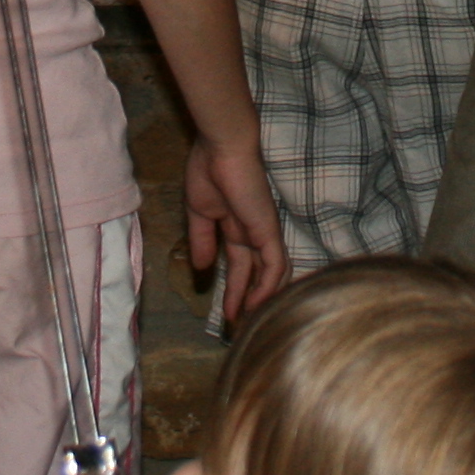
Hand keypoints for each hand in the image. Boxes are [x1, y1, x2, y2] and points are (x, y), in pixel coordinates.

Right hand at [184, 131, 289, 318]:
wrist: (220, 148)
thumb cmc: (208, 171)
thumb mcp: (199, 213)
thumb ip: (202, 240)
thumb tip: (199, 267)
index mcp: (236, 228)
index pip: (240, 266)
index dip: (234, 290)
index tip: (226, 314)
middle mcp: (253, 233)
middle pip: (257, 275)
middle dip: (247, 301)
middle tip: (239, 326)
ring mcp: (263, 232)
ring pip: (271, 274)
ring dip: (260, 299)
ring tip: (247, 321)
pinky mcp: (268, 229)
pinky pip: (275, 263)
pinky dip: (268, 286)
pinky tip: (256, 304)